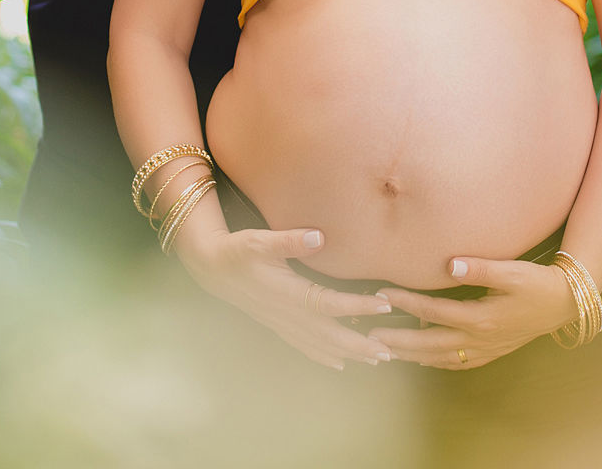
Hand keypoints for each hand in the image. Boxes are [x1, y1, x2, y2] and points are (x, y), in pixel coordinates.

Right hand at [179, 225, 398, 370]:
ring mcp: (283, 323)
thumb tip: (319, 237)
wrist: (213, 269)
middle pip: (330, 335)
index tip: (383, 305)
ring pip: (320, 345)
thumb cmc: (239, 251)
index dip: (357, 306)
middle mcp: (289, 314)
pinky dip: (324, 357)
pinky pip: (305, 347)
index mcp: (289, 293)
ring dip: (349, 354)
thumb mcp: (260, 240)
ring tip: (376, 360)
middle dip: (360, 345)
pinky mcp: (278, 326)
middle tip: (389, 352)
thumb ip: (289, 240)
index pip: (330, 303)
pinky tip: (340, 364)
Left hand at [368, 255, 577, 369]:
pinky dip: (435, 362)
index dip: (406, 302)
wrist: (564, 303)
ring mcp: (484, 350)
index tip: (382, 295)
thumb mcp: (511, 271)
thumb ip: (479, 268)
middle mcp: (479, 339)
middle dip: (398, 340)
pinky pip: (456, 363)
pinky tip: (422, 359)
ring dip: (412, 355)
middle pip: (429, 343)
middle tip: (370, 337)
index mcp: (480, 318)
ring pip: (440, 358)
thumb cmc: (536, 283)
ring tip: (386, 351)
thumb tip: (448, 263)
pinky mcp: (490, 352)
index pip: (433, 311)